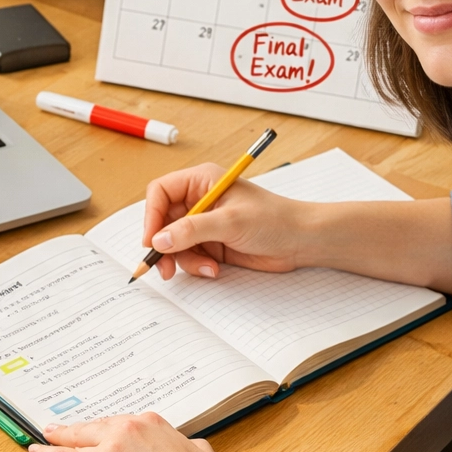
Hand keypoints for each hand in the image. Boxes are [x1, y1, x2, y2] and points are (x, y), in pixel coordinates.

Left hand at [28, 413, 233, 451]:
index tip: (97, 430)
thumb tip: (188, 446)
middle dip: (76, 429)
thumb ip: (187, 446)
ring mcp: (109, 450)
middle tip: (60, 429)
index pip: (119, 424)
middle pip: (93, 428)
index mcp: (150, 424)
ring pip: (76, 441)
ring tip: (47, 438)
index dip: (105, 430)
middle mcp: (127, 430)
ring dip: (59, 439)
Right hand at [143, 164, 309, 279]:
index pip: (160, 192)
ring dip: (183, 260)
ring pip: (173, 243)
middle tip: (163, 267)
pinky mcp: (211, 244)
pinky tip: (214, 269)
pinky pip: (189, 256)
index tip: (151, 240)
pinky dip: (196, 266)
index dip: (151, 216)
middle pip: (162, 222)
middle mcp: (198, 200)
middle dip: (163, 245)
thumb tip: (159, 240)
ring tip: (205, 268)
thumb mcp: (230, 222)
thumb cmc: (273, 219)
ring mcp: (204, 224)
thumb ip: (192, 230)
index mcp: (201, 181)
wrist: (300, 241)